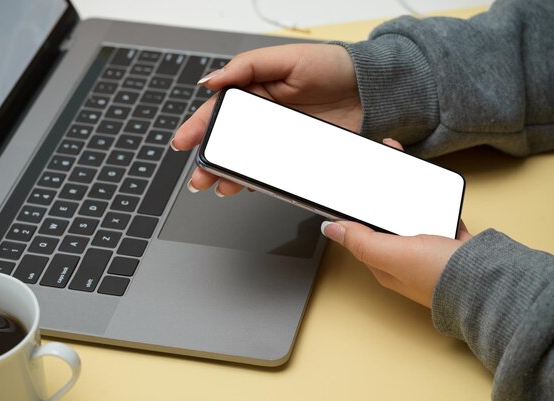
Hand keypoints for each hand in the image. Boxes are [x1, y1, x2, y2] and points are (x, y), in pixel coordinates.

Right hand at [171, 43, 360, 195]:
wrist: (370, 89)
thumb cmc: (330, 65)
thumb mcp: (286, 59)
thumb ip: (247, 67)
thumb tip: (211, 80)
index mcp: (255, 91)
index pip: (220, 111)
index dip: (199, 126)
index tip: (183, 142)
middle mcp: (264, 117)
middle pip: (230, 141)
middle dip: (211, 161)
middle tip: (199, 178)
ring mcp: (280, 138)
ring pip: (248, 160)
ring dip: (231, 176)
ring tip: (220, 188)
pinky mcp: (298, 154)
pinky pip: (274, 170)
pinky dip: (260, 181)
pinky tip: (249, 187)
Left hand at [322, 138, 472, 307]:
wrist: (492, 281)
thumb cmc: (441, 275)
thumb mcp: (393, 255)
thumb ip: (361, 241)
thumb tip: (331, 229)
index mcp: (385, 263)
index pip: (361, 232)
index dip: (353, 209)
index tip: (351, 184)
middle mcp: (405, 257)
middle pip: (385, 219)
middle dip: (379, 193)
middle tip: (379, 165)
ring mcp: (429, 248)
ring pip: (410, 213)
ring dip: (406, 193)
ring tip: (401, 168)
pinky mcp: (450, 239)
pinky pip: (435, 212)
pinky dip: (432, 199)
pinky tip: (430, 186)